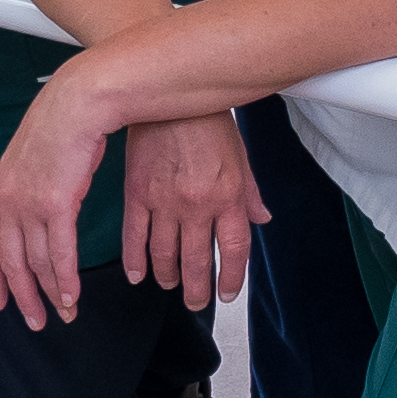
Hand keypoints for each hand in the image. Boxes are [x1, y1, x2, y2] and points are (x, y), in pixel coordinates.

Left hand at [0, 96, 117, 330]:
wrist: (78, 102)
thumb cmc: (64, 123)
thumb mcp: (34, 156)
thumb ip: (29, 184)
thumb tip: (39, 203)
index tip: (1, 303)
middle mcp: (6, 201)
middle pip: (9, 262)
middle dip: (22, 297)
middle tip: (35, 322)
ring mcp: (28, 204)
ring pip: (36, 263)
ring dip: (49, 294)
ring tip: (63, 315)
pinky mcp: (55, 204)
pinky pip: (60, 254)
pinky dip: (65, 280)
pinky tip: (72, 297)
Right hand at [119, 112, 267, 312]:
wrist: (171, 95)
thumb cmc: (207, 121)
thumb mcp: (240, 156)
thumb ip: (249, 193)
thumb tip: (261, 219)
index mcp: (228, 195)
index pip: (234, 251)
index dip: (231, 278)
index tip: (226, 293)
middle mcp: (198, 204)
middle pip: (198, 261)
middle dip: (197, 288)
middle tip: (196, 302)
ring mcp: (165, 201)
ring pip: (165, 254)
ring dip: (168, 277)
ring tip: (169, 286)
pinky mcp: (137, 192)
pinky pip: (135, 236)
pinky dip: (135, 260)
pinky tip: (138, 274)